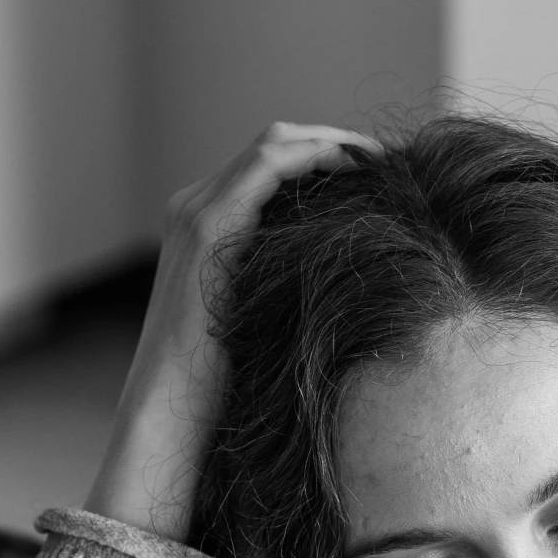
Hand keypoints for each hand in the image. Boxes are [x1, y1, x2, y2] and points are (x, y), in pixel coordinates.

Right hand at [85, 121, 381, 540]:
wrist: (169, 414)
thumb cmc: (218, 389)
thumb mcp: (259, 323)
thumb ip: (283, 289)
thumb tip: (344, 286)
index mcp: (202, 229)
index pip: (269, 170)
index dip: (324, 162)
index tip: (374, 179)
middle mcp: (192, 208)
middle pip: (275, 146)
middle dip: (335, 145)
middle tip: (387, 165)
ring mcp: (196, 212)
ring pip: (275, 144)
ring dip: (334, 144)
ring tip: (381, 163)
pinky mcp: (207, 225)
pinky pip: (271, 163)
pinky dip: (319, 156)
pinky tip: (359, 171)